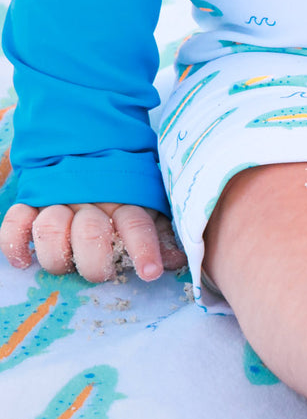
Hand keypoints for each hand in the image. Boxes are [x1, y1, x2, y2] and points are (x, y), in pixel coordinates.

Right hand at [0, 201, 186, 283]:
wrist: (85, 146)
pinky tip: (23, 261)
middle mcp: (90, 200)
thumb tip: (177, 261)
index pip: (136, 225)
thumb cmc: (121, 189)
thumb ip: (162, 234)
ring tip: (65, 264)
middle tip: (100, 272)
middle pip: (90, 233)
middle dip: (95, 262)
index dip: (144, 250)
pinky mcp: (30, 202)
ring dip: (56, 255)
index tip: (151, 272)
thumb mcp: (148, 205)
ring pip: (51, 229)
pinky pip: (14, 222)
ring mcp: (57, 200)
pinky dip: (14, 244)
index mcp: (124, 200)